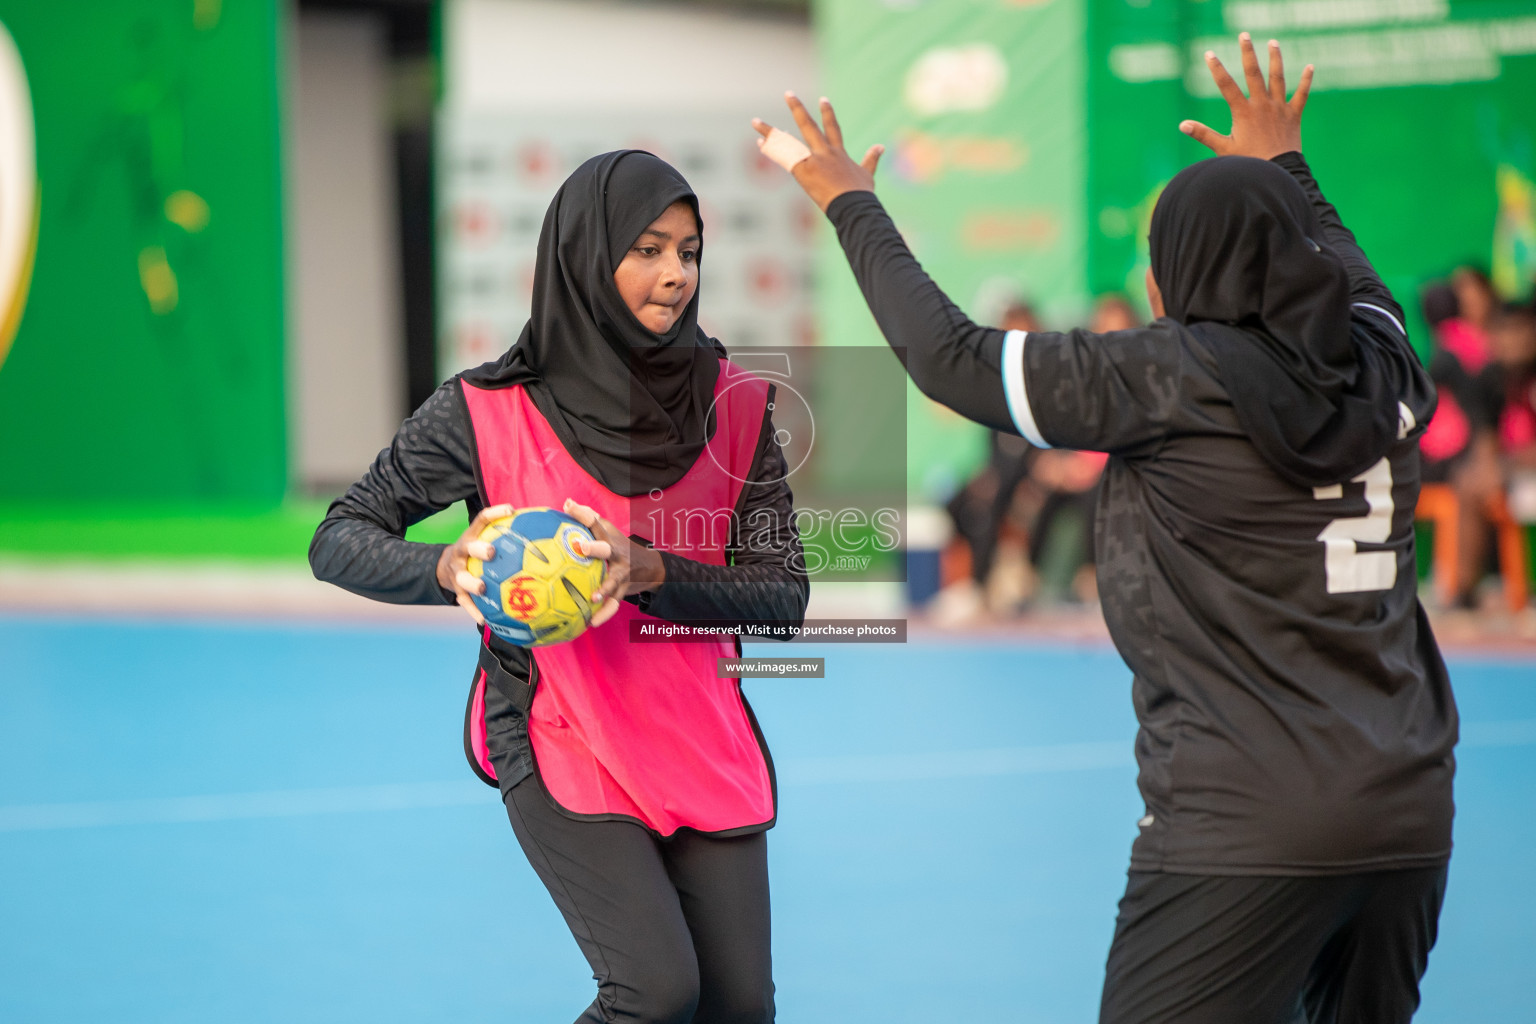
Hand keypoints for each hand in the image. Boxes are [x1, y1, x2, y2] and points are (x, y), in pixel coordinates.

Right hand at [436, 503, 513, 626]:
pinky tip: (485, 620)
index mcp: (473, 536)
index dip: (495, 513)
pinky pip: (464, 602)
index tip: (510, 509)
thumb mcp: (485, 539)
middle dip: (479, 549)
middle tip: (492, 552)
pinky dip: (474, 610)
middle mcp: (462, 552)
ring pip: (462, 577)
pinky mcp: (455, 590)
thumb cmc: (478, 553)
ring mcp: (457, 572)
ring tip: (483, 588)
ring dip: (472, 582)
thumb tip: (546, 530)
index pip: (482, 519)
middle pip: (468, 547)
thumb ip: (510, 536)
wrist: (445, 568)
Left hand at [561, 498, 665, 627]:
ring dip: (605, 588)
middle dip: (594, 546)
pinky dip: (604, 614)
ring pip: (614, 581)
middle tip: (580, 546)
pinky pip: (614, 604)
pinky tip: (591, 622)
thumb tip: (566, 503)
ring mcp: (623, 573)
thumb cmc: (618, 546)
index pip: (595, 522)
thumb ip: (587, 518)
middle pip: (606, 548)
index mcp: (609, 537)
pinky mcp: (624, 590)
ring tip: (593, 598)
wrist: (651, 567)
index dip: (582, 514)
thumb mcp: (607, 531)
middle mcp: (617, 553)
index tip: (568, 507)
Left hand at [752, 93, 884, 212]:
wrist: (853, 205)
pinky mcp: (804, 171)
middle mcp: (824, 152)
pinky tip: (760, 142)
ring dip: (770, 132)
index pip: (832, 128)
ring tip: (755, 122)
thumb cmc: (861, 194)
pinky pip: (784, 158)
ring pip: (787, 142)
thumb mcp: (867, 174)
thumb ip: (871, 158)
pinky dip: (772, 150)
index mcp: (839, 153)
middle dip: (797, 109)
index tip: (823, 99)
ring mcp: (813, 160)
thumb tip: (881, 146)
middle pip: (808, 126)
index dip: (827, 113)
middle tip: (788, 94)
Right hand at [1181, 33, 1312, 159]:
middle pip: (1254, 73)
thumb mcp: (1223, 149)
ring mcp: (1279, 108)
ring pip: (1278, 78)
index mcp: (1243, 112)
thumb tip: (1183, 125)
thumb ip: (1203, 134)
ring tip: (1273, 42)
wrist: (1278, 171)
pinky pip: (1302, 94)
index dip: (1217, 69)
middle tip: (1244, 36)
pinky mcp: (1294, 115)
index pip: (1226, 86)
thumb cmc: (1249, 162)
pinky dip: (1306, 80)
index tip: (1209, 54)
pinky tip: (1310, 67)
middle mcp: (1262, 105)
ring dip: (1275, 59)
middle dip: (1247, 53)